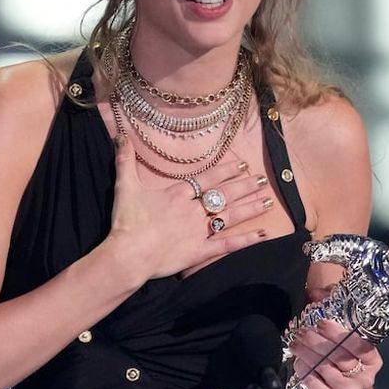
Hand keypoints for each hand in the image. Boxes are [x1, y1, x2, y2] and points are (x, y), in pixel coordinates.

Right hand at [108, 135, 272, 279]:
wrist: (128, 253)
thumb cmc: (126, 221)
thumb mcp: (125, 186)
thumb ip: (125, 160)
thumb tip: (121, 135)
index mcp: (178, 193)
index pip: (208, 178)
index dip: (226, 170)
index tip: (241, 163)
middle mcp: (193, 210)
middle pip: (224, 194)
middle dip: (244, 185)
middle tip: (262, 179)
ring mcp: (198, 231)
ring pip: (230, 216)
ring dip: (250, 207)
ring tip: (268, 200)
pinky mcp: (199, 252)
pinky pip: (226, 244)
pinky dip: (246, 240)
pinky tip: (263, 234)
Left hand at [288, 319, 381, 388]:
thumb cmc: (343, 359)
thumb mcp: (344, 337)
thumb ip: (332, 311)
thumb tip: (316, 292)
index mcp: (372, 359)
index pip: (360, 345)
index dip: (338, 333)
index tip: (321, 322)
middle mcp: (364, 378)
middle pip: (339, 357)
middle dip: (317, 341)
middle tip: (302, 332)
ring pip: (324, 369)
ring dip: (306, 354)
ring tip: (295, 344)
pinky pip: (314, 385)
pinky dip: (304, 372)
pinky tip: (300, 363)